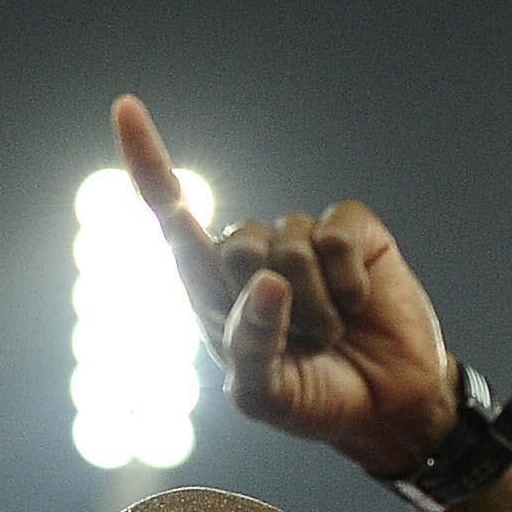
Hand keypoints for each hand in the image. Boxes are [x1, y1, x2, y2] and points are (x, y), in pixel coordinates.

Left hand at [115, 95, 456, 477]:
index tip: (124, 107)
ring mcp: (301, 238)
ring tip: (329, 331)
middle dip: (268, 299)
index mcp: (210, 292)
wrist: (387, 404)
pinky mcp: (351, 229)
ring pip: (288, 240)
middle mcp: (249, 257)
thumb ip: (250, 348)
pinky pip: (336, 233)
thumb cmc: (314, 401)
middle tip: (300, 340)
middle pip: (235, 241)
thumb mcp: (265, 397)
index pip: (170, 217)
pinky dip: (348, 279)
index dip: (148, 164)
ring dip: (314, 302)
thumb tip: (266, 282)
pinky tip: (359, 303)